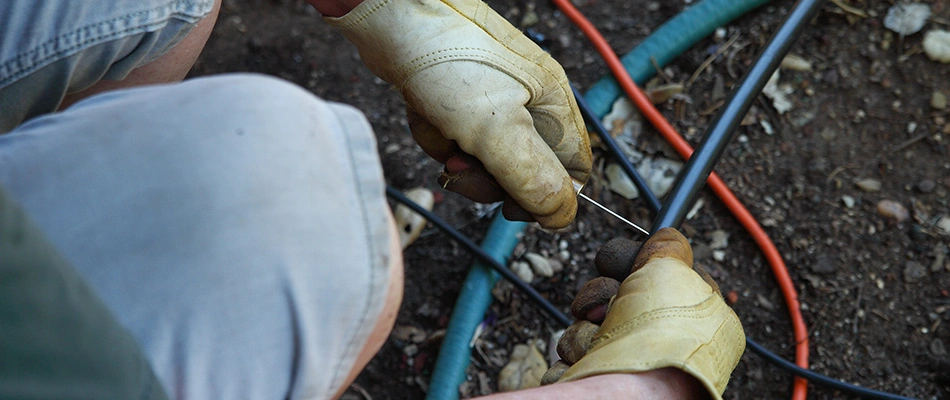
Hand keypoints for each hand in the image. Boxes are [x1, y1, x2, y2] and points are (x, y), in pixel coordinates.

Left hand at [324, 0, 591, 228]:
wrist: (393, 17)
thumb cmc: (448, 61)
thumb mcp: (495, 130)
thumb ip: (532, 179)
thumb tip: (561, 217)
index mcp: (554, 107)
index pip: (573, 172)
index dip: (546, 197)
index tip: (511, 206)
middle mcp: (530, 105)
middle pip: (523, 174)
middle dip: (486, 177)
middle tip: (460, 165)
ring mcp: (493, 102)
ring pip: (483, 160)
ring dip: (453, 152)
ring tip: (439, 126)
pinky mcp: (460, 101)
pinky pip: (455, 140)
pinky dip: (435, 133)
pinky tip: (424, 111)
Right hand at [542, 228, 744, 399]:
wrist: (636, 393)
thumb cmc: (662, 335)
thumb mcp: (673, 270)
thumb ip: (668, 247)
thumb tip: (667, 235)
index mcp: (684, 314)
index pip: (646, 273)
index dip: (629, 265)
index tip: (621, 266)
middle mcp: (655, 338)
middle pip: (606, 296)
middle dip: (598, 297)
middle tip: (608, 308)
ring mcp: (624, 361)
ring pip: (583, 326)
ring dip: (585, 330)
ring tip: (600, 345)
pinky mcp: (596, 380)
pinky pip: (569, 356)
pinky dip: (574, 357)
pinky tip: (588, 364)